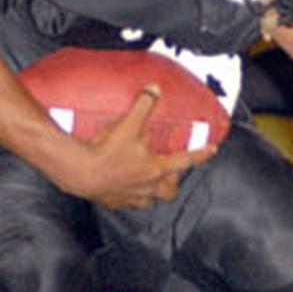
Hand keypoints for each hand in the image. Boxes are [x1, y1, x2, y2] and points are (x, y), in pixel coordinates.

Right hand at [56, 84, 217, 209]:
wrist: (81, 173)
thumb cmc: (107, 151)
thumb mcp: (127, 125)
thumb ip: (143, 105)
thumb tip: (154, 89)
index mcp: (156, 168)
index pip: (185, 161)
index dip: (200, 154)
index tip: (212, 149)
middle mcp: (147, 186)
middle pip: (169, 190)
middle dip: (173, 182)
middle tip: (170, 171)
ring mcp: (131, 197)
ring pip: (149, 200)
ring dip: (151, 192)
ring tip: (146, 182)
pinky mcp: (114, 202)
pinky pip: (127, 202)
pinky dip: (128, 196)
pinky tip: (121, 188)